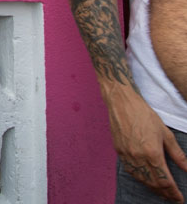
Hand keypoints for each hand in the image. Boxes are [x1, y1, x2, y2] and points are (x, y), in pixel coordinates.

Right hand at [107, 88, 186, 202]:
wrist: (122, 104)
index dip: (173, 191)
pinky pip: (131, 171)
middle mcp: (138, 157)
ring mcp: (127, 156)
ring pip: (141, 179)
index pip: (164, 180)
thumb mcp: (166, 133)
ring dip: (152, 188)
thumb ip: (177, 154)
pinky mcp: (119, 152)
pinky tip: (146, 180)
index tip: (179, 197)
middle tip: (172, 198)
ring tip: (161, 192)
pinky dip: (140, 179)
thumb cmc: (145, 115)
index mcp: (152, 153)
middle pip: (153, 183)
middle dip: (164, 193)